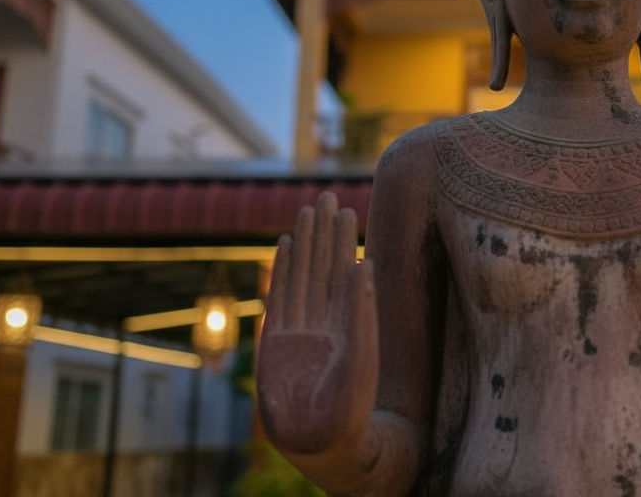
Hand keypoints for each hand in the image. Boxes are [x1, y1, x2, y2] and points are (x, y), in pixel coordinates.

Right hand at [257, 192, 378, 455]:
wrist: (321, 444)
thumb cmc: (351, 408)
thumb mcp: (362, 356)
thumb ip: (360, 313)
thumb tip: (364, 265)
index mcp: (350, 323)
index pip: (344, 271)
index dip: (342, 241)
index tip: (344, 209)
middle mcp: (326, 321)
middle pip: (323, 266)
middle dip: (324, 233)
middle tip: (326, 195)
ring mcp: (300, 329)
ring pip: (302, 276)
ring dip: (304, 244)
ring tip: (306, 211)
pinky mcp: (276, 342)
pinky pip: (280, 298)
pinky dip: (282, 272)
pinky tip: (285, 245)